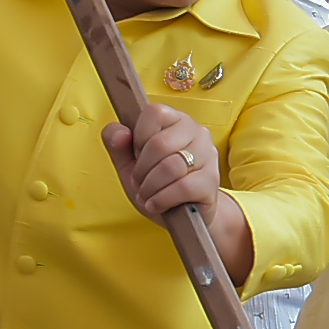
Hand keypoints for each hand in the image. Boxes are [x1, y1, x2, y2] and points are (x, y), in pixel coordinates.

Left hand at [104, 103, 219, 222]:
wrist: (183, 216)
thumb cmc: (158, 185)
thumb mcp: (129, 164)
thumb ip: (117, 145)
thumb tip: (119, 133)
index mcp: (176, 120)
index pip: (154, 113)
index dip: (138, 138)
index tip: (138, 156)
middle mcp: (197, 132)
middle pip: (159, 143)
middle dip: (141, 170)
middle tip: (140, 183)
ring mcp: (208, 156)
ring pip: (170, 167)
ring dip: (150, 187)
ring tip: (148, 196)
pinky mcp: (211, 181)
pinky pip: (183, 187)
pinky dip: (162, 200)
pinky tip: (156, 205)